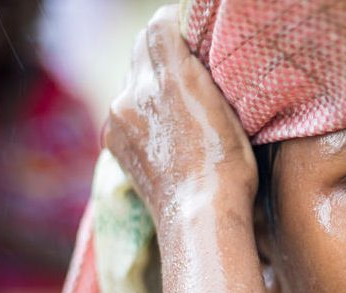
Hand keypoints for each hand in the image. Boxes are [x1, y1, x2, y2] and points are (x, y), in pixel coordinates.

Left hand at [104, 4, 255, 226]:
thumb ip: (204, 74)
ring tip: (175, 102)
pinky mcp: (113, 139)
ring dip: (149, 82)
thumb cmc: (229, 168)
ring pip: (131, 80)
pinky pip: (123, 109)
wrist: (198, 216)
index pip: (159, 25)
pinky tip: (162, 129)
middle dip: (160, 50)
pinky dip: (139, 110)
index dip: (174, 22)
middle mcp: (136, 91)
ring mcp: (119, 116)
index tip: (188, 30)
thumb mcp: (232, 111)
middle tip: (185, 62)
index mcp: (171, 78)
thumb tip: (194, 56)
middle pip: (141, 49)